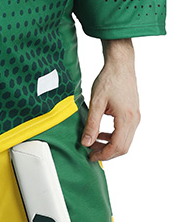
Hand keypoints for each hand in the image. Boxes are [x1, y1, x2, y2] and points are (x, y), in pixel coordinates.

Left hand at [81, 38, 139, 161]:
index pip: (117, 147)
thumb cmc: (109, 79)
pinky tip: (102, 133)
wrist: (120, 64)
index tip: (90, 156)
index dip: (103, 155)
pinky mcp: (133, 113)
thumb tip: (86, 142)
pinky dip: (114, 136)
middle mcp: (134, 120)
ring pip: (125, 140)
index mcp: (126, 119)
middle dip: (106, 152)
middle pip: (123, 147)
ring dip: (110, 144)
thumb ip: (92, 124)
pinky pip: (126, 132)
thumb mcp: (96, 102)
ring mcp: (136, 117)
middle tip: (90, 152)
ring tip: (94, 142)